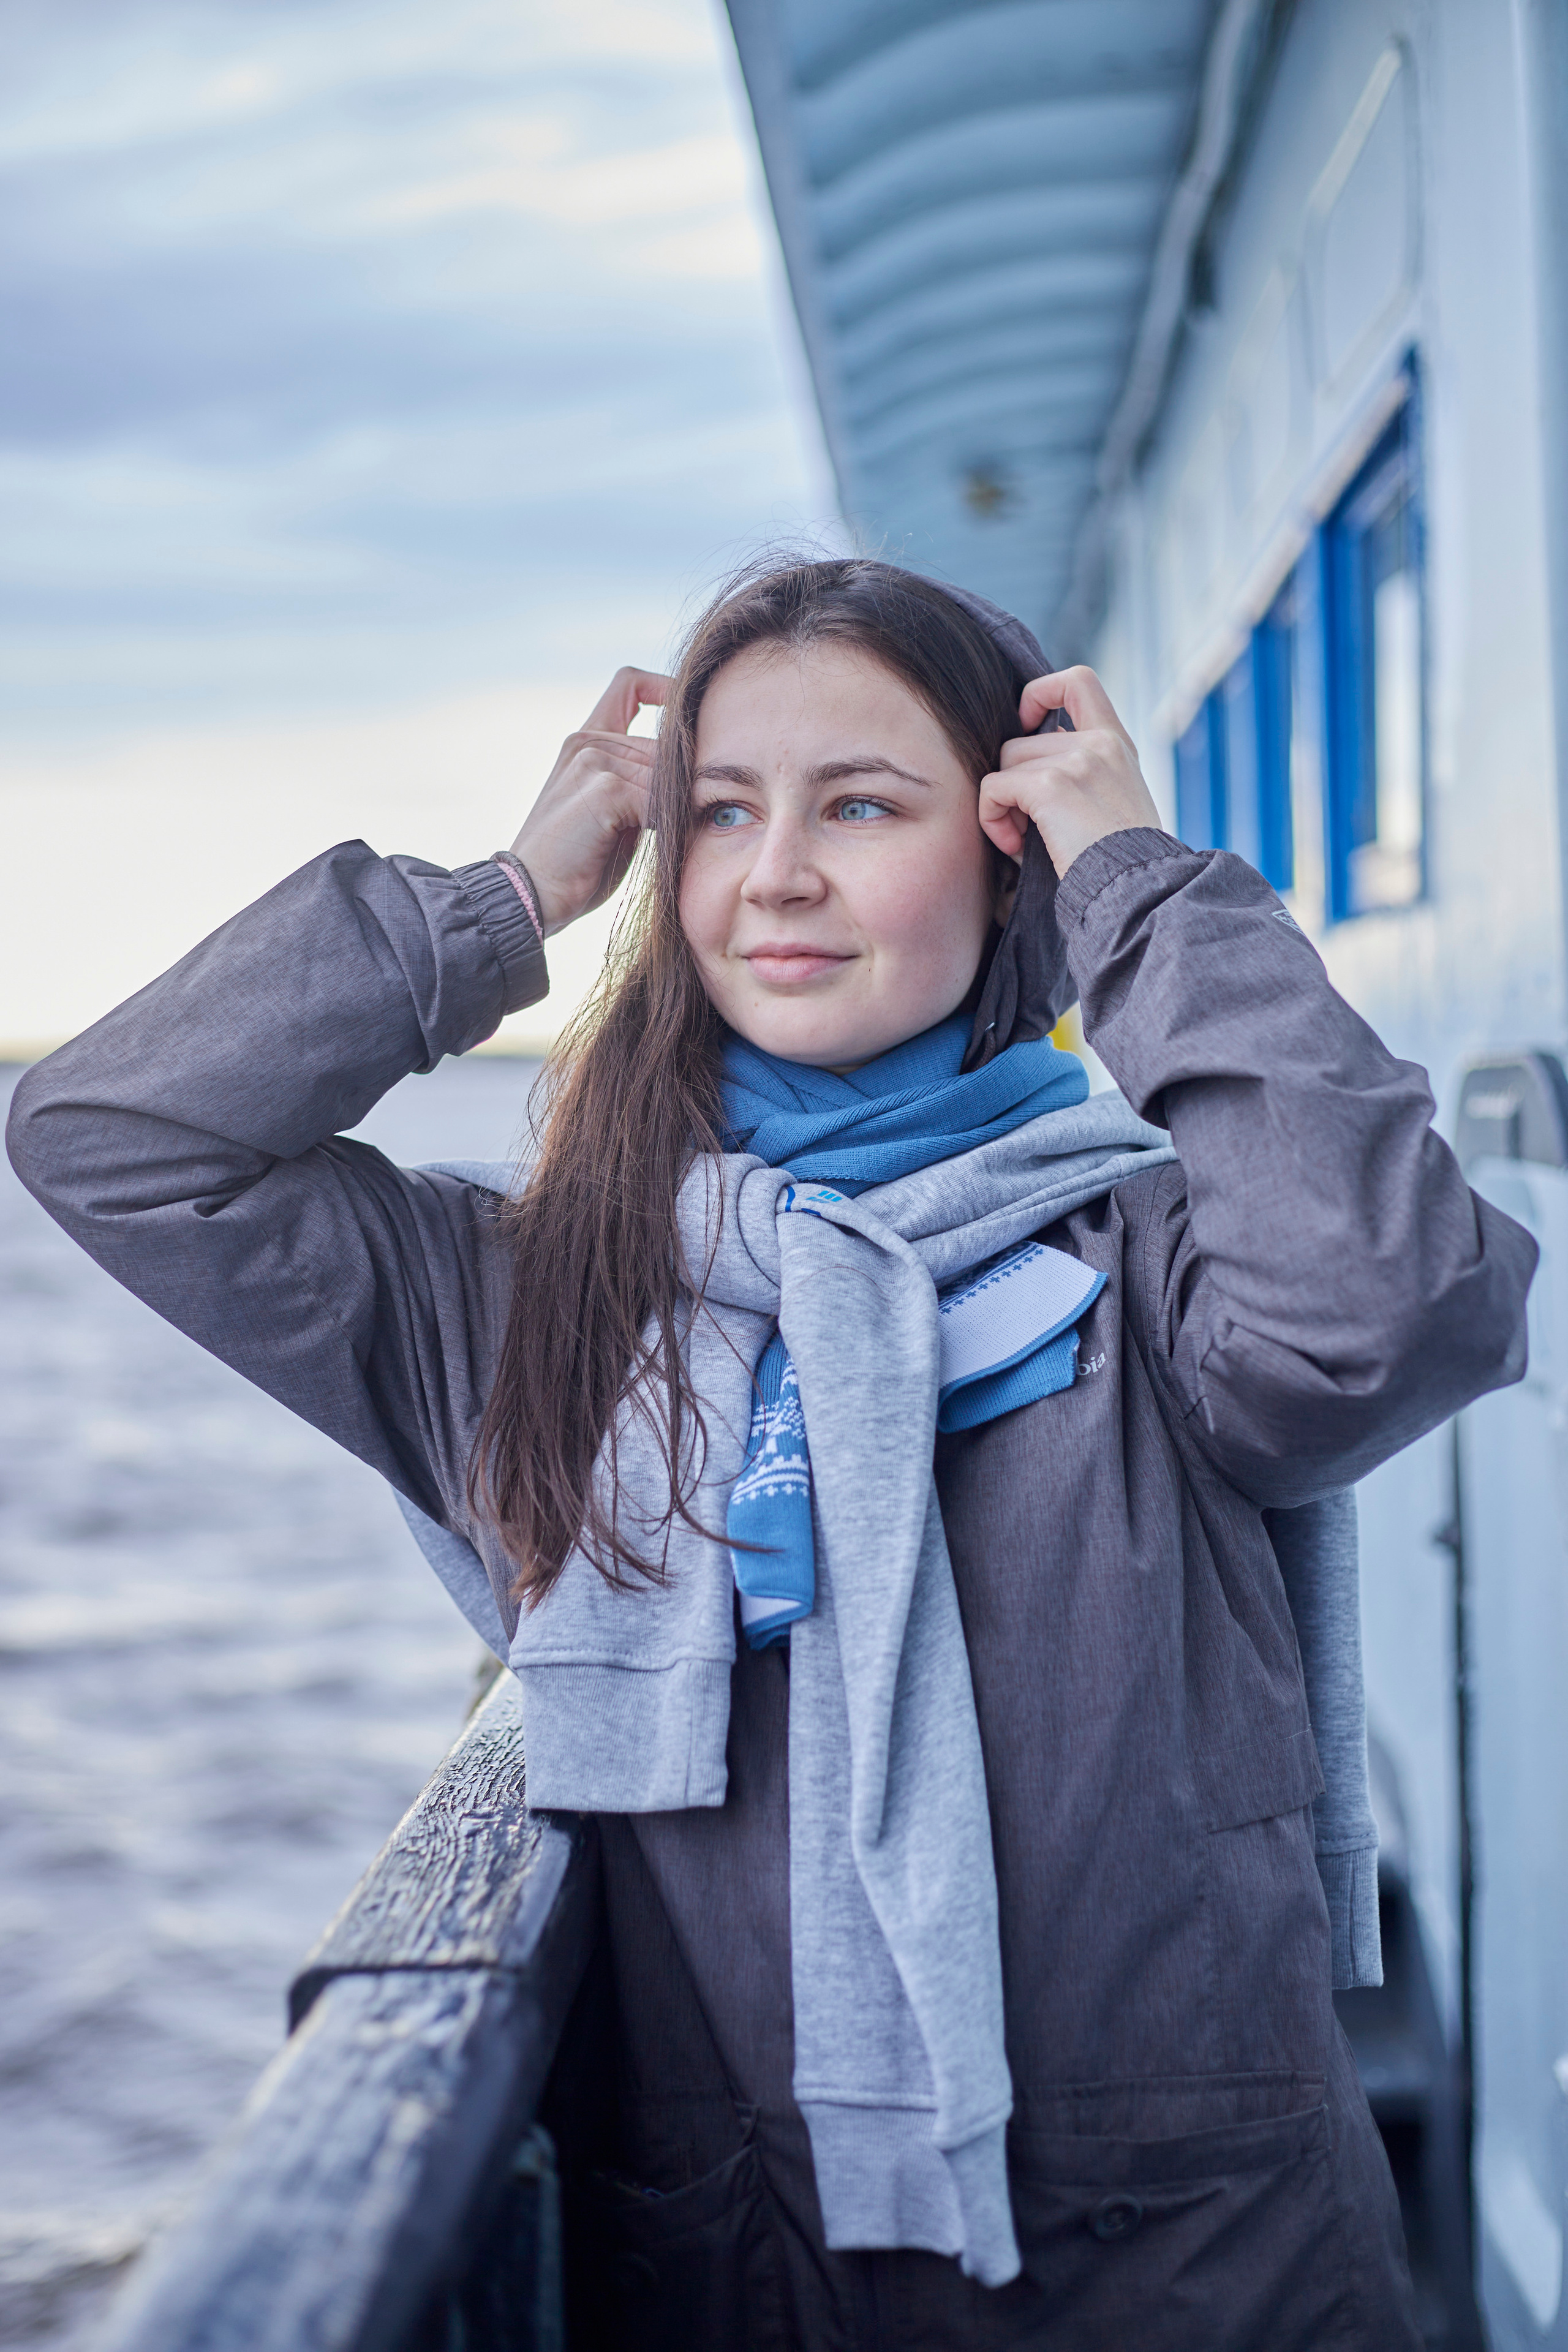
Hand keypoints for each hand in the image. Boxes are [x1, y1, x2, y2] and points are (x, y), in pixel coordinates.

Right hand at [509, 668, 670, 934]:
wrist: (533, 895)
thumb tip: (692, 773)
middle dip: (685, 781)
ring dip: (677, 807)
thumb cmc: (576, 863)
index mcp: (586, 740)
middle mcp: (588, 741)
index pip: (630, 685)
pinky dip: (669, 825)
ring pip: (668, 774)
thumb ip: (639, 781)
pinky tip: (661, 845)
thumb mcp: (612, 811)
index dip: (665, 687)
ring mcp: (594, 760)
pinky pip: (662, 800)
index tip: (691, 711)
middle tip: (689, 818)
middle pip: (666, 744)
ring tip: (670, 838)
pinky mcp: (606, 789)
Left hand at [978, 666, 1163, 878]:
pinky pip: (993, 787)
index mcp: (1117, 744)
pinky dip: (992, 818)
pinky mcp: (1051, 785)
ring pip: (1005, 763)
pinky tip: (1014, 848)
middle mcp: (1099, 744)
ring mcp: (1077, 761)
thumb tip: (1027, 772)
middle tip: (1028, 827)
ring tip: (1023, 840)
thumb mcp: (1117, 802)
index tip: (1026, 725)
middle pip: (1021, 740)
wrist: (1139, 888)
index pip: (1078, 680)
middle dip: (1014, 784)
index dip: (1040, 692)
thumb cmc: (1123, 863)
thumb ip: (1086, 775)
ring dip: (1002, 805)